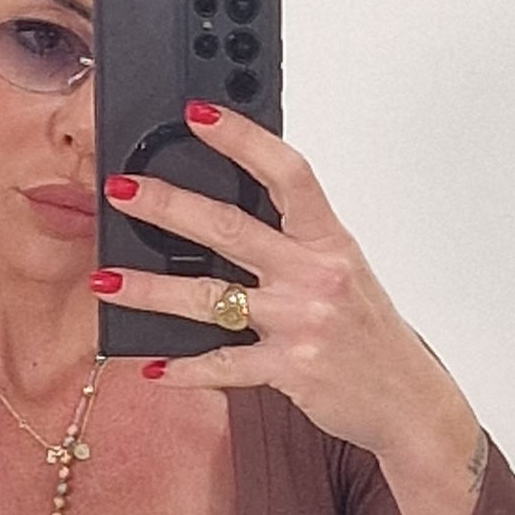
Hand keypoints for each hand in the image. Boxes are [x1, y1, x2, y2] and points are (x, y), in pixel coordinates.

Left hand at [93, 106, 481, 499]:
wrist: (409, 400)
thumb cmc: (369, 333)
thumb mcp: (344, 272)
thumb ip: (296, 241)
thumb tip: (231, 207)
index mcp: (330, 240)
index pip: (286, 172)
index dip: (242, 138)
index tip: (198, 114)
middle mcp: (316, 275)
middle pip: (230, 229)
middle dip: (168, 206)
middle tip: (121, 190)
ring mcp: (302, 323)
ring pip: (210, 299)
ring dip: (150, 290)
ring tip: (105, 281)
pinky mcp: (290, 371)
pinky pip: (224, 364)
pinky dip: (185, 369)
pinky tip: (152, 366)